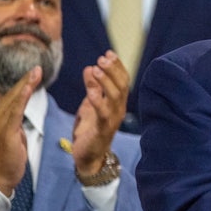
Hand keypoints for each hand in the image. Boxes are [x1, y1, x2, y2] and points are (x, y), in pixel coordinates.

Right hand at [0, 67, 41, 195]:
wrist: (0, 177)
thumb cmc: (10, 156)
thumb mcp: (14, 134)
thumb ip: (16, 120)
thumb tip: (22, 108)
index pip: (12, 96)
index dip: (23, 84)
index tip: (34, 72)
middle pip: (13, 95)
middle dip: (26, 80)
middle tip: (38, 68)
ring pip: (14, 100)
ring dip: (25, 86)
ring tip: (36, 74)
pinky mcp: (5, 132)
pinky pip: (15, 112)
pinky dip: (21, 99)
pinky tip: (28, 89)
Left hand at [72, 51, 128, 176]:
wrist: (89, 157)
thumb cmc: (90, 130)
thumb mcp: (89, 104)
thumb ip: (92, 87)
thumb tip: (90, 67)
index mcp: (117, 102)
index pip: (122, 80)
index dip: (117, 66)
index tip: (109, 52)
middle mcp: (119, 109)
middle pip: (121, 85)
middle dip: (113, 69)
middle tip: (103, 58)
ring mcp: (113, 119)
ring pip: (114, 96)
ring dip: (106, 81)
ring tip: (97, 68)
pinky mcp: (103, 129)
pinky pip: (103, 113)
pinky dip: (98, 100)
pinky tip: (90, 91)